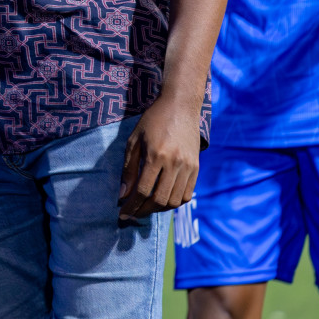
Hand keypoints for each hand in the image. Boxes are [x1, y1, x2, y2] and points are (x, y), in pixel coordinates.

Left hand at [118, 95, 200, 222]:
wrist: (180, 106)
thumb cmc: (152, 121)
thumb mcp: (134, 141)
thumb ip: (128, 169)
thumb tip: (123, 194)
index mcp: (156, 155)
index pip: (142, 190)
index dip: (131, 205)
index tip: (122, 212)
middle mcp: (174, 163)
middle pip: (159, 199)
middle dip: (144, 210)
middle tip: (133, 212)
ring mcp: (188, 166)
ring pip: (175, 201)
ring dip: (159, 209)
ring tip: (146, 207)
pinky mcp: (196, 168)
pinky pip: (187, 194)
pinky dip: (174, 202)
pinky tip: (163, 200)